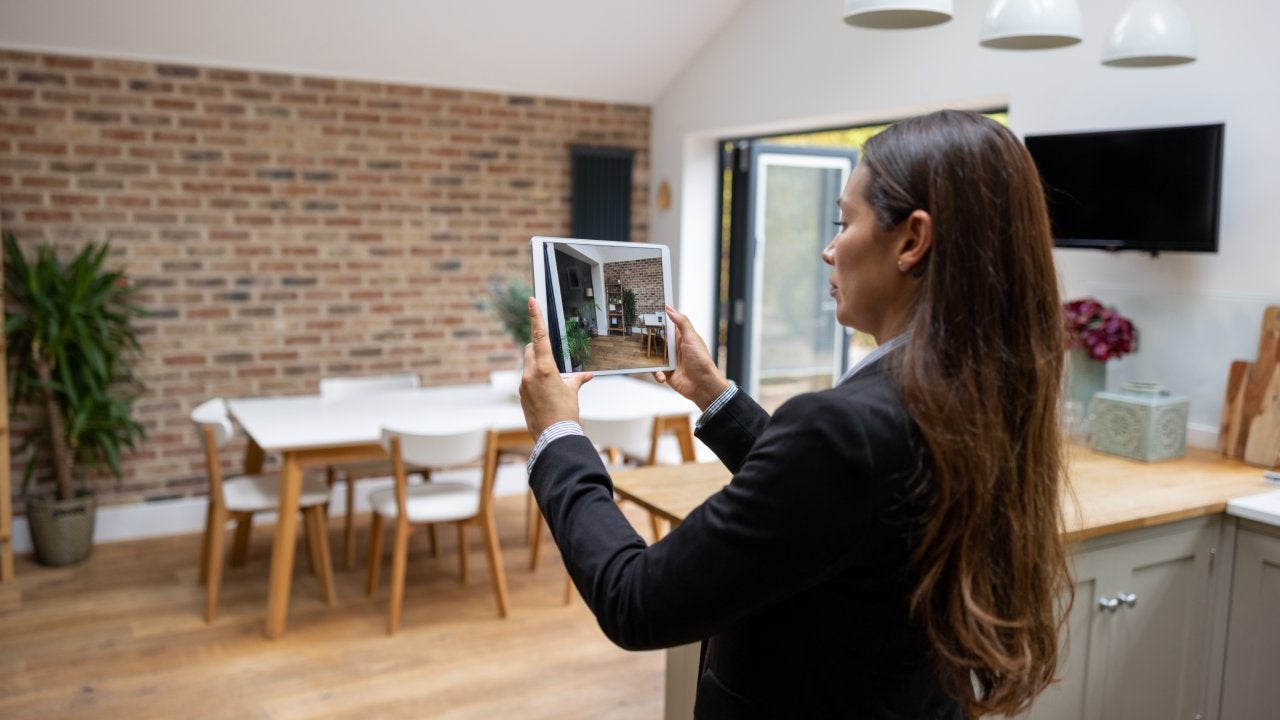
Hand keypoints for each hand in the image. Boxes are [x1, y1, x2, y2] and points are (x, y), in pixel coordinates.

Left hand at [520, 297, 591, 438]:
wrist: (553, 436)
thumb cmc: (565, 414)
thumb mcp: (572, 393)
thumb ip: (576, 379)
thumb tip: (586, 376)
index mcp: (544, 368)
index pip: (539, 336)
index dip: (536, 317)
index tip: (531, 301)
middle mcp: (530, 373)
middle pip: (529, 349)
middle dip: (537, 348)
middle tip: (550, 356)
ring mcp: (523, 384)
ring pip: (527, 364)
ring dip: (537, 365)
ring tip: (552, 380)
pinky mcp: (521, 394)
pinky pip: (526, 379)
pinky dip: (535, 379)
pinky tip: (546, 392)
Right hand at [652, 304, 729, 410]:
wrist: (703, 386)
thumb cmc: (702, 362)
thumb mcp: (692, 338)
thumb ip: (682, 322)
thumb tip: (670, 308)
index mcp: (681, 337)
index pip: (668, 324)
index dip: (659, 318)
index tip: (648, 311)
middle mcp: (674, 348)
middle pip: (657, 339)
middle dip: (648, 339)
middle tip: (639, 335)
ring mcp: (670, 360)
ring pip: (652, 355)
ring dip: (651, 359)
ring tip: (653, 361)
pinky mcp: (666, 373)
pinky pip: (655, 371)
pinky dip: (656, 374)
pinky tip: (662, 376)